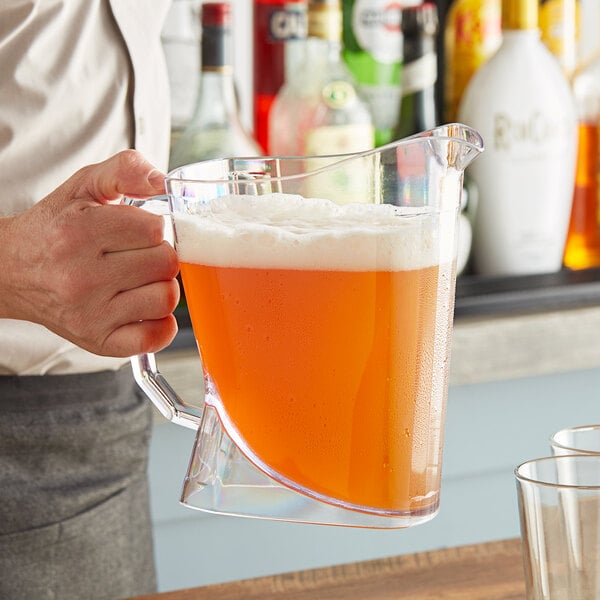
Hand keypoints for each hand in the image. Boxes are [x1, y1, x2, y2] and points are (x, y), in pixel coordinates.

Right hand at [0, 150, 179, 356]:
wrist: (11, 272)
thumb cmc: (54, 229)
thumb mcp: (83, 187)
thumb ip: (125, 170)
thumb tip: (161, 181)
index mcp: (80, 232)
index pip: (156, 230)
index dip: (155, 228)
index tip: (141, 231)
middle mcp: (81, 276)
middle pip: (166, 264)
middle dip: (160, 255)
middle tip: (139, 255)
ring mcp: (89, 313)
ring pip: (166, 298)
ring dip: (161, 286)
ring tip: (139, 280)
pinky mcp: (96, 340)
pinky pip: (154, 337)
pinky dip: (160, 324)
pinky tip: (144, 307)